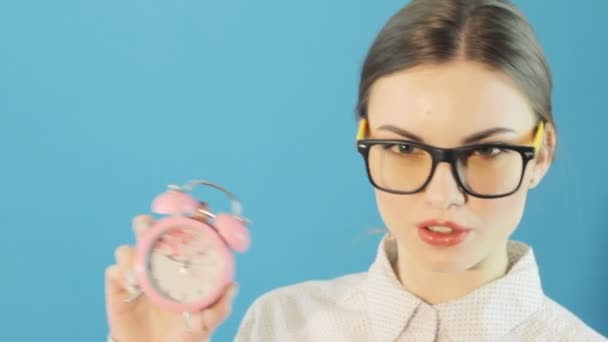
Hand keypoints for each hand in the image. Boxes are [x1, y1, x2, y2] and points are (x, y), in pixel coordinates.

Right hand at [105, 208, 237, 341]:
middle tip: (153, 230)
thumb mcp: (206, 324)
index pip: (184, 230)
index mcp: (183, 262)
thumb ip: (219, 309)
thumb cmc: (185, 334)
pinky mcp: (119, 286)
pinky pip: (114, 270)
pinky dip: (121, 272)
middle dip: (149, 223)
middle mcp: (159, 261)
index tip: (197, 208)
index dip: (190, 212)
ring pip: (128, 247)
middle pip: (149, 228)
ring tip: (140, 264)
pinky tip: (133, 287)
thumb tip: (233, 287)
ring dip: (133, 249)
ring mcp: (138, 272)